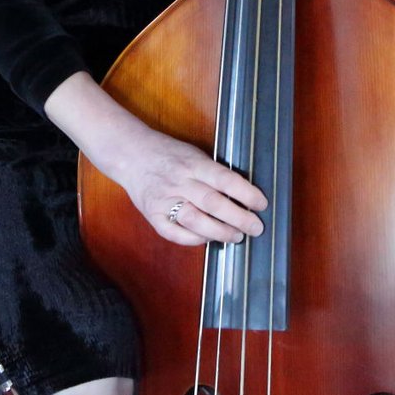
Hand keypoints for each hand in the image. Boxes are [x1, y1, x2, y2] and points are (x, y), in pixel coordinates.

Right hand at [102, 123, 268, 247]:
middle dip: (239, 218)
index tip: (262, 204)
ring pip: (195, 221)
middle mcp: (179, 181)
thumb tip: (244, 195)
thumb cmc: (170, 155)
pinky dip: (195, 240)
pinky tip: (209, 239)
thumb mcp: (195, 154)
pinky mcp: (152, 216)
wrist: (132, 155)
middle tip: (256, 228)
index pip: (225, 179)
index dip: (246, 193)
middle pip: (213, 203)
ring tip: (237, 237)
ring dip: (220, 232)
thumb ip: (214, 173)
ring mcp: (164, 200)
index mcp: (193, 163)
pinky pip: (176, 234)